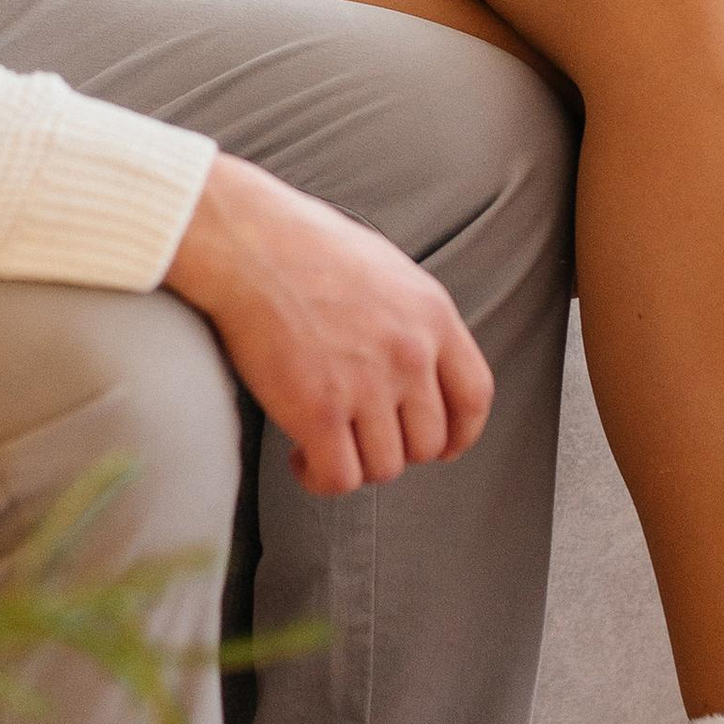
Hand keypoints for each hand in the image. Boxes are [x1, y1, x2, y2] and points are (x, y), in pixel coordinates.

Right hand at [162, 152, 492, 494]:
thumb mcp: (388, 272)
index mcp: (433, 317)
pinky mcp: (318, 410)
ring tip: (325, 444)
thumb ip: (415, 321)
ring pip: (384, 467)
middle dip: (396, 449)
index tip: (442, 447)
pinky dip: (320, 479)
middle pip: (427, 442)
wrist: (249, 244)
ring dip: (356, 465)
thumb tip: (422, 368)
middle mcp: (410, 355)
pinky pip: (338, 477)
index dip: (460, 434)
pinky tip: (300, 458)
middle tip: (360, 437)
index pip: (474, 397)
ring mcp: (366, 385)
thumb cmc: (305, 248)